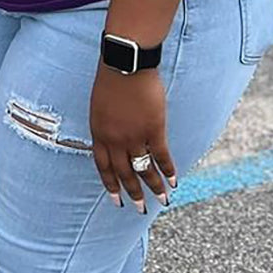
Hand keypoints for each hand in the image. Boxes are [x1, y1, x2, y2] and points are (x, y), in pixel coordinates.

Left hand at [90, 66, 176, 212]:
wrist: (125, 64)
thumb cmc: (110, 79)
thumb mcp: (99, 106)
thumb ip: (105, 126)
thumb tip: (112, 138)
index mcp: (99, 133)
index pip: (103, 167)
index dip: (111, 184)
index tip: (116, 199)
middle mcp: (115, 140)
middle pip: (124, 173)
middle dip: (133, 192)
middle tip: (140, 208)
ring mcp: (134, 136)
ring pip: (144, 169)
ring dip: (154, 187)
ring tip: (162, 200)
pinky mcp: (154, 129)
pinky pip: (161, 156)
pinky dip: (168, 170)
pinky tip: (174, 180)